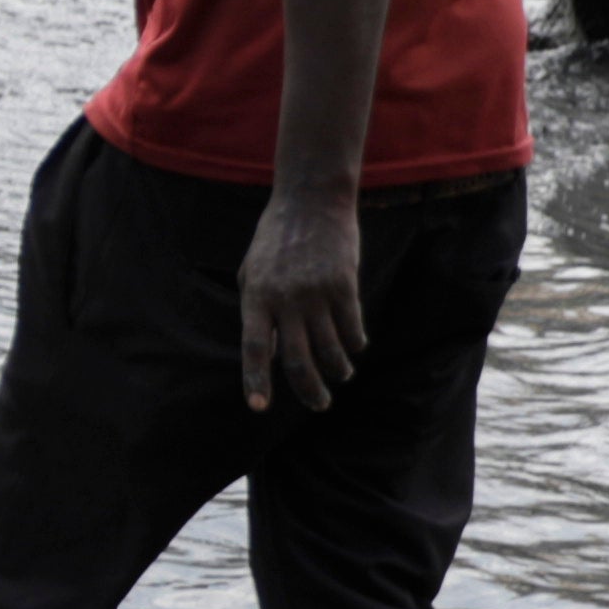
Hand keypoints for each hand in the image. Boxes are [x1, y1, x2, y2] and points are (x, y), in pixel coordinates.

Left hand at [239, 183, 367, 414]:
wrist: (310, 202)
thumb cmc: (276, 239)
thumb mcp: (254, 272)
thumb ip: (258, 312)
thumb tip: (270, 354)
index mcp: (256, 296)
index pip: (254, 348)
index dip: (256, 380)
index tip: (258, 407)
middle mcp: (285, 299)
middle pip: (297, 360)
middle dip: (309, 391)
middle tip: (320, 405)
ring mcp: (316, 293)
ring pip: (330, 351)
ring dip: (337, 371)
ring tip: (341, 376)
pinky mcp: (344, 286)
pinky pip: (352, 329)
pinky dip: (354, 345)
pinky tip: (354, 348)